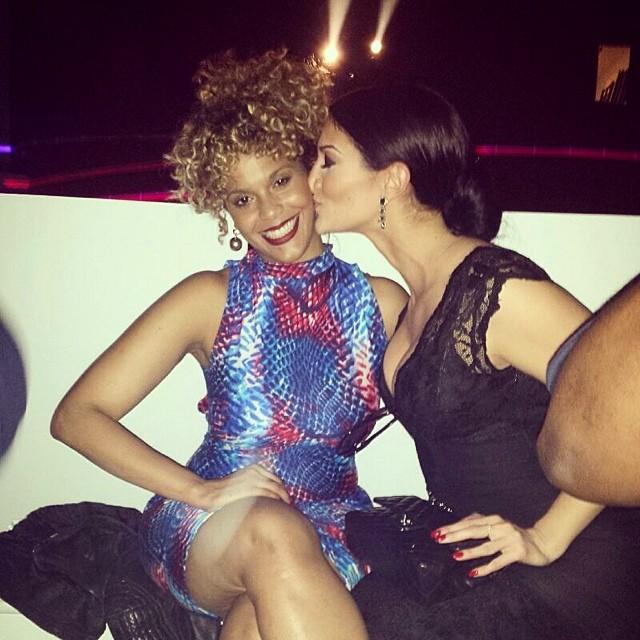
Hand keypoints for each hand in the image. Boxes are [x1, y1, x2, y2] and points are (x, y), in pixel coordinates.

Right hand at [189, 464, 290, 511]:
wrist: (207, 492)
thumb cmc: (224, 492)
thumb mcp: (241, 484)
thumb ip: (255, 486)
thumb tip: (270, 497)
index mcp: (254, 469)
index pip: (276, 479)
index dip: (282, 490)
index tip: (286, 501)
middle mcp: (254, 472)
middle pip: (277, 484)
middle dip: (285, 496)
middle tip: (289, 507)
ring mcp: (250, 479)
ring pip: (274, 489)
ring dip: (282, 500)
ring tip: (285, 510)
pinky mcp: (247, 489)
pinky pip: (266, 494)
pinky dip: (273, 501)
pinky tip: (275, 509)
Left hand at [431, 513, 558, 577]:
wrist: (541, 543)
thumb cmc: (514, 536)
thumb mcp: (497, 527)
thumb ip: (480, 525)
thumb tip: (458, 526)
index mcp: (493, 519)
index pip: (469, 522)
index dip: (453, 527)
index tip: (437, 532)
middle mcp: (501, 526)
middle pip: (474, 530)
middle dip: (455, 535)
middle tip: (440, 539)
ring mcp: (509, 539)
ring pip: (486, 546)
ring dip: (470, 552)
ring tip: (455, 556)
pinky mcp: (517, 552)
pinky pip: (499, 561)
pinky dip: (485, 567)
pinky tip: (474, 572)